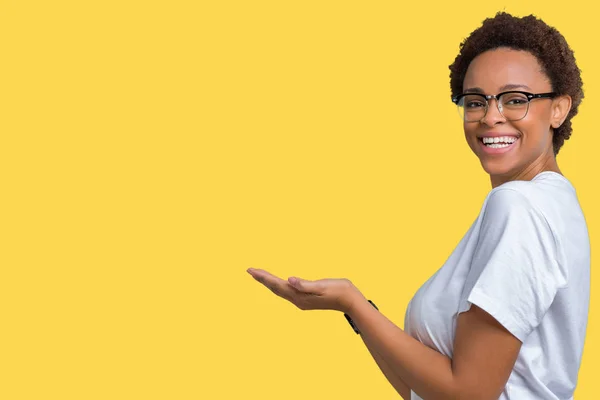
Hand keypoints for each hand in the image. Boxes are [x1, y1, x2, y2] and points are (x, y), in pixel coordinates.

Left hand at [247, 268, 364, 313]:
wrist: (351, 302)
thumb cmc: (339, 291)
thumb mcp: (322, 286)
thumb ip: (305, 285)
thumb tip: (289, 280)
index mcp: (299, 296)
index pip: (277, 284)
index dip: (263, 277)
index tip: (251, 270)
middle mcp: (298, 300)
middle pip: (275, 288)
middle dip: (263, 279)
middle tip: (250, 270)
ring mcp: (302, 301)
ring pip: (280, 291)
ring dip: (269, 283)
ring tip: (260, 276)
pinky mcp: (306, 299)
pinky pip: (287, 292)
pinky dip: (279, 286)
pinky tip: (280, 283)